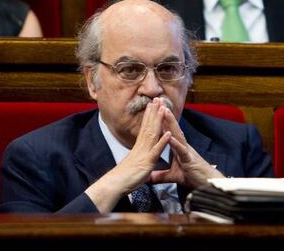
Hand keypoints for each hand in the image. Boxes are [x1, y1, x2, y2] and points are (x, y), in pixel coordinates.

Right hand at [85, 98, 170, 212]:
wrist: (115, 184)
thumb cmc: (124, 176)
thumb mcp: (134, 163)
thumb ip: (138, 157)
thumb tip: (139, 154)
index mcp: (139, 146)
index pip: (145, 127)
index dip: (149, 115)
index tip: (153, 105)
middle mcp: (141, 146)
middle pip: (149, 126)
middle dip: (154, 112)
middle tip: (159, 98)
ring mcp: (144, 153)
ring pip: (152, 133)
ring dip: (159, 121)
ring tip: (164, 108)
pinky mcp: (147, 162)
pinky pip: (156, 150)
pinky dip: (163, 142)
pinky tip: (168, 133)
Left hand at [150, 108, 224, 187]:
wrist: (207, 185)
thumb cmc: (193, 177)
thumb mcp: (174, 176)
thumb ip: (161, 176)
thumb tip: (150, 177)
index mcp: (178, 148)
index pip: (168, 131)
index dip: (161, 121)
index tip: (154, 110)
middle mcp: (183, 146)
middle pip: (173, 128)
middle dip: (165, 115)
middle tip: (159, 101)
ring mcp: (187, 152)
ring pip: (178, 135)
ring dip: (171, 123)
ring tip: (164, 112)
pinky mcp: (189, 160)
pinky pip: (182, 150)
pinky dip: (175, 143)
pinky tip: (169, 137)